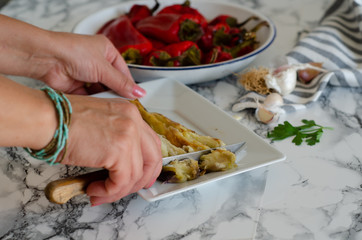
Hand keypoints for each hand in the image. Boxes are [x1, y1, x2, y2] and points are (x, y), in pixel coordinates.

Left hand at [0, 15, 143, 97]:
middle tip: (125, 104)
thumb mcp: (103, 68)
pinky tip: (99, 107)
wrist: (47, 59)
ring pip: (101, 90)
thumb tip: (138, 92)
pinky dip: (94, 102)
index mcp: (106, 51)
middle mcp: (96, 62)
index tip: (135, 97)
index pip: (123, 71)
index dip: (129, 84)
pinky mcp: (76, 86)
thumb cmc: (73, 52)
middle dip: (116, 92)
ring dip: (105, 97)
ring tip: (112, 106)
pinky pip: (90, 97)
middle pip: (112, 82)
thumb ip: (121, 83)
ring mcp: (86, 74)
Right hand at [62, 95, 161, 204]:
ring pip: (137, 173)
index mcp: (130, 113)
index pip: (151, 142)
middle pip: (153, 157)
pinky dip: (110, 191)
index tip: (142, 175)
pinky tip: (95, 190)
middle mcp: (133, 121)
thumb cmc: (63, 120)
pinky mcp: (119, 151)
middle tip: (127, 189)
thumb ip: (116, 139)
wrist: (48, 118)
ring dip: (119, 190)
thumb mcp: (100, 124)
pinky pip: (122, 181)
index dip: (148, 163)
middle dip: (142, 179)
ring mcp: (129, 135)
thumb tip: (119, 164)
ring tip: (100, 192)